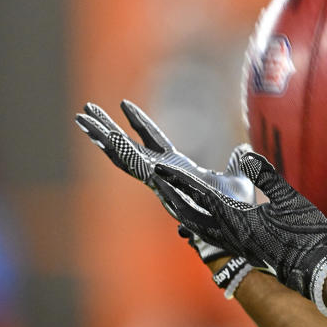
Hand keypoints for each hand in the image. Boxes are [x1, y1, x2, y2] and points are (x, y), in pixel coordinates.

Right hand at [75, 100, 255, 260]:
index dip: (139, 122)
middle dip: (107, 128)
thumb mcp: (238, 177)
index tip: (124, 104)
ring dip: (103, 137)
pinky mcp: (158, 185)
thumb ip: (236, 164)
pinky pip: (133, 167)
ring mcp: (157, 179)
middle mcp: (162, 173)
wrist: (242, 223)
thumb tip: (243, 153)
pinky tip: (102, 138)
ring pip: (124, 155)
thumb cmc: (239, 205)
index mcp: (178, 166)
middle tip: (85, 111)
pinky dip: (117, 152)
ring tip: (83, 119)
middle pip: (128, 145)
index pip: (154, 138)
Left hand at [152, 152, 326, 297]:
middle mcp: (231, 236)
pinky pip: (212, 236)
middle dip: (174, 197)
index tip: (162, 169)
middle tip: (158, 182)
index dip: (181, 181)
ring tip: (173, 198)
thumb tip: (248, 157)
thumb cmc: (307, 235)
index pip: (202, 197)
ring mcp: (237, 245)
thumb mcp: (290, 201)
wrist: (316, 270)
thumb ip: (267, 177)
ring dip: (185, 211)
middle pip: (192, 215)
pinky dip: (200, 223)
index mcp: (239, 221)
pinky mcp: (244, 250)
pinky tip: (202, 219)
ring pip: (200, 228)